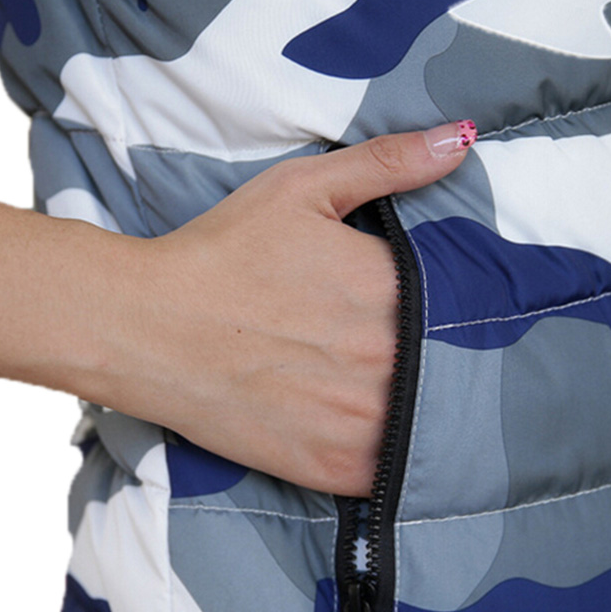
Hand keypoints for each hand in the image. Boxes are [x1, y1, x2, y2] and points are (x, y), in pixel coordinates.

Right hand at [104, 121, 475, 496]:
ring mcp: (364, 418)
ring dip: (431, 411)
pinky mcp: (336, 466)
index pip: (463, 302)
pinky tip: (384, 436)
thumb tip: (461, 138)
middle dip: (446, 359)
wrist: (147, 328)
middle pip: (454, 364)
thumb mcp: (303, 190)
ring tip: (410, 396)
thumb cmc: (222, 254)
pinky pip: (396, 473)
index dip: (458, 308)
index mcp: (392, 288)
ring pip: (433, 423)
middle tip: (424, 356)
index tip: (445, 312)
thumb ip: (388, 163)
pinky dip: (398, 460)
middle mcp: (388, 356)